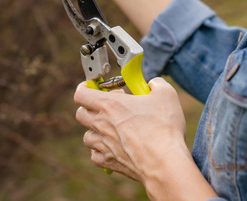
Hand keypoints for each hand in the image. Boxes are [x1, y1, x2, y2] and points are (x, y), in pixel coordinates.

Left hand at [73, 78, 189, 182]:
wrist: (163, 162)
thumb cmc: (163, 128)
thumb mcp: (166, 94)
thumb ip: (156, 84)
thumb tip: (153, 84)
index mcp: (109, 105)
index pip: (81, 94)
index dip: (84, 88)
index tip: (93, 87)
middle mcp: (101, 124)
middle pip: (81, 114)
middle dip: (91, 108)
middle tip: (110, 107)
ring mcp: (102, 145)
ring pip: (87, 136)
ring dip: (96, 131)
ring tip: (113, 129)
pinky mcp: (108, 162)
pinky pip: (95, 156)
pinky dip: (101, 151)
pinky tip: (114, 148)